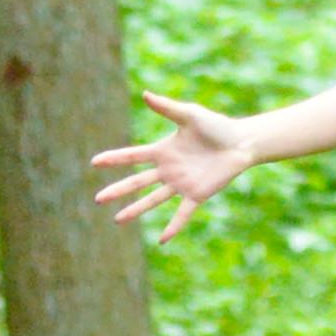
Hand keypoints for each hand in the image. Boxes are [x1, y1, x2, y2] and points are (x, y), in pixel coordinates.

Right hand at [90, 91, 252, 244]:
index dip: (114, 159)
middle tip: (98, 199)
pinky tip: (162, 240)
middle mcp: (168, 169)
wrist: (241, 143)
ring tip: (117, 220)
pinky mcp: (197, 194)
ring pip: (153, 200)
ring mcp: (181, 184)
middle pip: (137, 182)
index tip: (94, 162)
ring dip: (135, 210)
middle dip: (118, 190)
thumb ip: (167, 108)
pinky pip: (182, 213)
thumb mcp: (190, 115)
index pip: (133, 156)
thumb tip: (145, 94)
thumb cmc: (216, 126)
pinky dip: (173, 226)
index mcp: (163, 150)